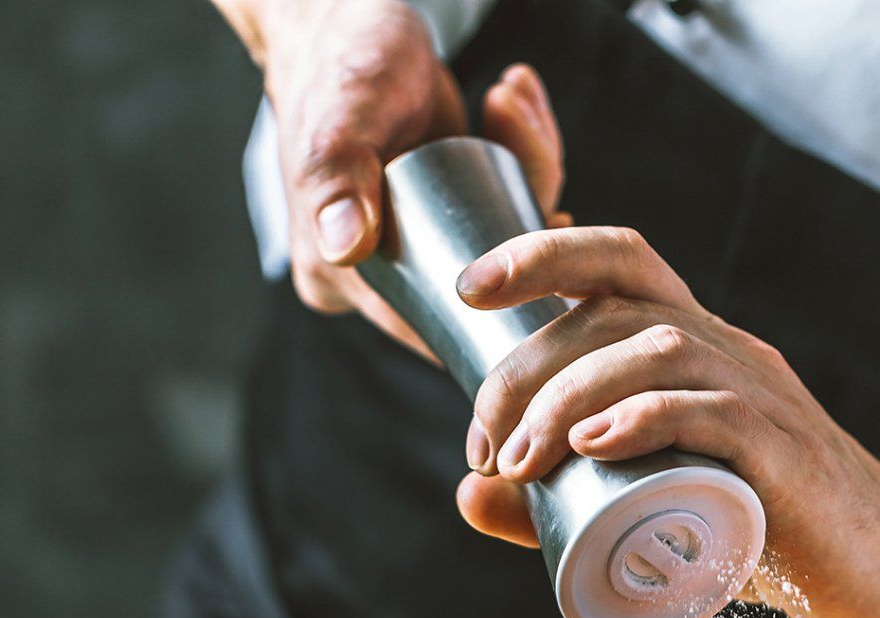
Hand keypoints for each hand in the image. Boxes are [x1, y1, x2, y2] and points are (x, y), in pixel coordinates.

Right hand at [212, 0, 565, 354]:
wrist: (341, 18)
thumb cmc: (335, 65)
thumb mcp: (339, 122)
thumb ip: (336, 180)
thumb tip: (345, 248)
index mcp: (339, 278)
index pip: (427, 326)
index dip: (498, 310)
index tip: (544, 243)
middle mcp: (378, 273)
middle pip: (479, 284)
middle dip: (525, 220)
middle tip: (525, 142)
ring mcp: (415, 241)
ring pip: (500, 240)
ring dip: (529, 168)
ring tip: (508, 100)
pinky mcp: (445, 208)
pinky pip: (502, 204)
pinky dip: (523, 153)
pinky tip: (514, 98)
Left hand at [451, 227, 879, 617]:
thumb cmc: (766, 537)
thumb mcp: (651, 512)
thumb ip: (557, 504)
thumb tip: (467, 493)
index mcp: (698, 350)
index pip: (622, 261)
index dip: (542, 253)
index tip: (468, 292)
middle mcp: (731, 353)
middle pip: (618, 308)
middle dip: (526, 366)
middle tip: (484, 448)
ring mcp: (765, 400)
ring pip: (658, 349)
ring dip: (568, 395)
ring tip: (521, 460)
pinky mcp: (787, 459)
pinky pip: (716, 411)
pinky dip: (645, 419)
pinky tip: (592, 446)